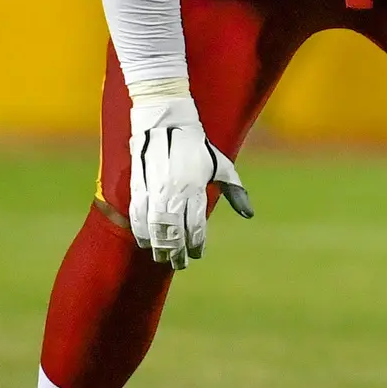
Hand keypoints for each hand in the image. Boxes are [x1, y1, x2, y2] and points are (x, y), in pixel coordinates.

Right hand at [127, 97, 252, 269]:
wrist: (166, 124)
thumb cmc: (198, 148)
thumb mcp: (223, 166)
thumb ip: (235, 191)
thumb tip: (249, 214)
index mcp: (195, 188)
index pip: (195, 226)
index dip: (196, 244)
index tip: (197, 254)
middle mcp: (174, 191)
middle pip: (174, 232)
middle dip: (176, 252)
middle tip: (180, 263)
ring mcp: (154, 190)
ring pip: (155, 227)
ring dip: (158, 246)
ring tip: (163, 257)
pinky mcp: (138, 186)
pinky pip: (137, 216)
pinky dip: (140, 232)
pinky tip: (145, 242)